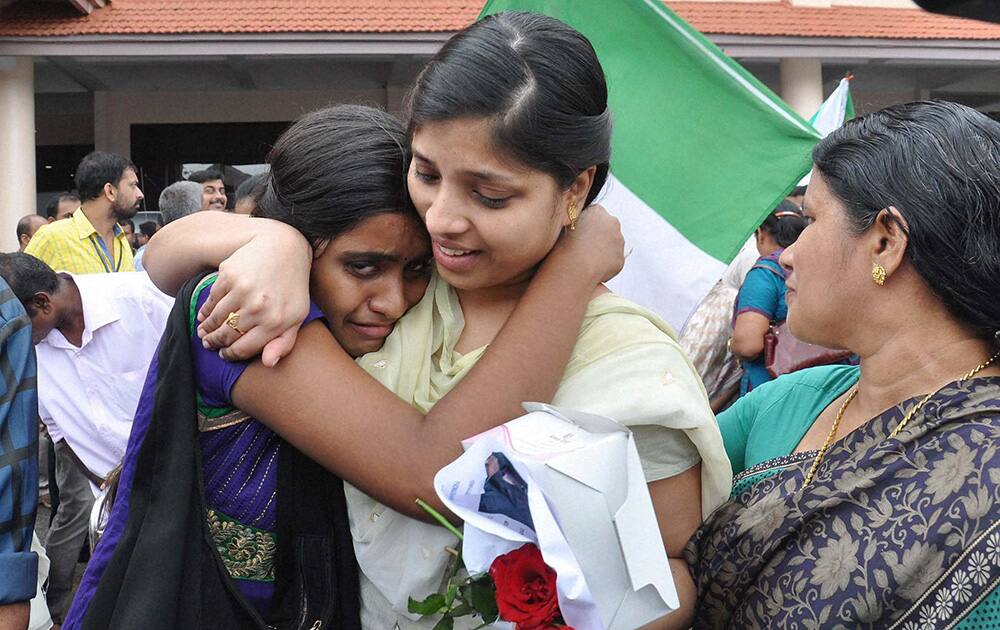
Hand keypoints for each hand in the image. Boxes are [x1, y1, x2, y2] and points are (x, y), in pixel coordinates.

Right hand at [197, 230, 311, 365]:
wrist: (284, 248)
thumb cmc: (292, 287)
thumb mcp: (297, 316)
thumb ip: (284, 343)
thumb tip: (268, 364)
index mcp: (275, 322)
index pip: (242, 349)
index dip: (230, 355)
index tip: (224, 355)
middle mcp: (258, 308)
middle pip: (226, 335)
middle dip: (215, 343)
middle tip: (209, 344)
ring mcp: (242, 290)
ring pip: (215, 319)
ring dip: (206, 329)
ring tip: (204, 333)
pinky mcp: (228, 276)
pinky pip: (211, 301)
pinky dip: (205, 311)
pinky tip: (204, 315)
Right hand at [547, 203, 624, 283]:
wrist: (575, 267)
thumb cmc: (563, 246)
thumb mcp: (564, 226)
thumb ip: (574, 221)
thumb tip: (573, 222)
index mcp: (597, 211)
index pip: (595, 215)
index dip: (586, 226)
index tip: (579, 235)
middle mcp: (612, 222)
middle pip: (607, 228)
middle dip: (599, 237)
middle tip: (584, 248)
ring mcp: (619, 241)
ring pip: (612, 245)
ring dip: (603, 251)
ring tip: (587, 261)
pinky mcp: (620, 258)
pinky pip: (613, 261)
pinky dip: (605, 265)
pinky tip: (592, 270)